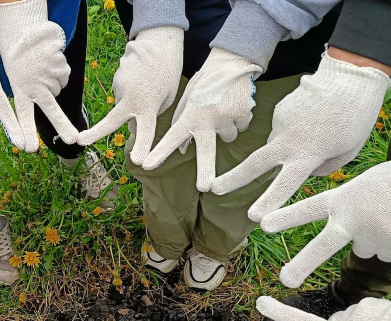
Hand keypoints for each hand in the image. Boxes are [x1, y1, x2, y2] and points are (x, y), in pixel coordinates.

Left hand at [0, 0, 77, 149]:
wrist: (24, 33)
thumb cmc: (19, 62)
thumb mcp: (17, 82)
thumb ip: (30, 98)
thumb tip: (50, 106)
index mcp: (21, 91)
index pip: (23, 115)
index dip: (26, 132)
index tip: (29, 148)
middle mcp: (35, 86)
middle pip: (51, 110)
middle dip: (62, 125)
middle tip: (72, 139)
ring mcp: (48, 76)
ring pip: (59, 88)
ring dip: (54, 82)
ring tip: (41, 69)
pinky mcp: (59, 66)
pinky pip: (64, 75)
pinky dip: (59, 70)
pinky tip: (49, 62)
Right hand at [77, 26, 183, 164]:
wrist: (159, 44)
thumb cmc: (167, 74)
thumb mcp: (166, 97)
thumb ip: (150, 115)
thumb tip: (130, 128)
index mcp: (149, 106)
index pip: (146, 131)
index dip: (142, 147)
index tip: (138, 162)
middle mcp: (132, 98)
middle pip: (112, 121)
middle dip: (96, 133)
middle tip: (80, 141)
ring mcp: (121, 88)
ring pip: (122, 106)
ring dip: (130, 103)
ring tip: (145, 87)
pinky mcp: (116, 80)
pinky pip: (121, 94)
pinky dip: (129, 91)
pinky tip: (139, 79)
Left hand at [142, 49, 261, 190]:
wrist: (231, 62)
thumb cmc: (204, 85)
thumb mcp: (187, 102)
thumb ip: (182, 125)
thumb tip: (182, 152)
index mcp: (189, 115)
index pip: (171, 137)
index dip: (159, 152)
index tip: (147, 165)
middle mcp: (207, 118)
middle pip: (206, 152)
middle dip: (205, 171)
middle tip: (205, 188)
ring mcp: (227, 116)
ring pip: (229, 138)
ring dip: (226, 130)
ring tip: (222, 110)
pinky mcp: (243, 113)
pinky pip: (241, 127)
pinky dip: (238, 121)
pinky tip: (233, 106)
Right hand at [210, 54, 390, 221]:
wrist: (350, 76)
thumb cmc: (356, 117)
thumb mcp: (347, 151)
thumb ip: (322, 168)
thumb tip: (303, 170)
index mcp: (308, 154)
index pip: (285, 184)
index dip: (269, 202)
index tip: (255, 218)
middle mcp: (288, 140)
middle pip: (254, 163)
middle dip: (233, 178)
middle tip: (214, 189)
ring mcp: (280, 123)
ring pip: (275, 145)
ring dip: (285, 147)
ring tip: (315, 132)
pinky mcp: (279, 110)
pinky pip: (281, 128)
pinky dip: (292, 130)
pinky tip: (310, 119)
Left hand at [261, 147, 390, 287]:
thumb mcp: (367, 186)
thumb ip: (351, 210)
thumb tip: (355, 240)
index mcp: (344, 200)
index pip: (308, 209)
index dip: (286, 217)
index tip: (262, 224)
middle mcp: (353, 222)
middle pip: (322, 247)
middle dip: (302, 265)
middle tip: (284, 281)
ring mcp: (373, 239)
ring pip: (368, 248)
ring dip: (378, 238)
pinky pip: (390, 252)